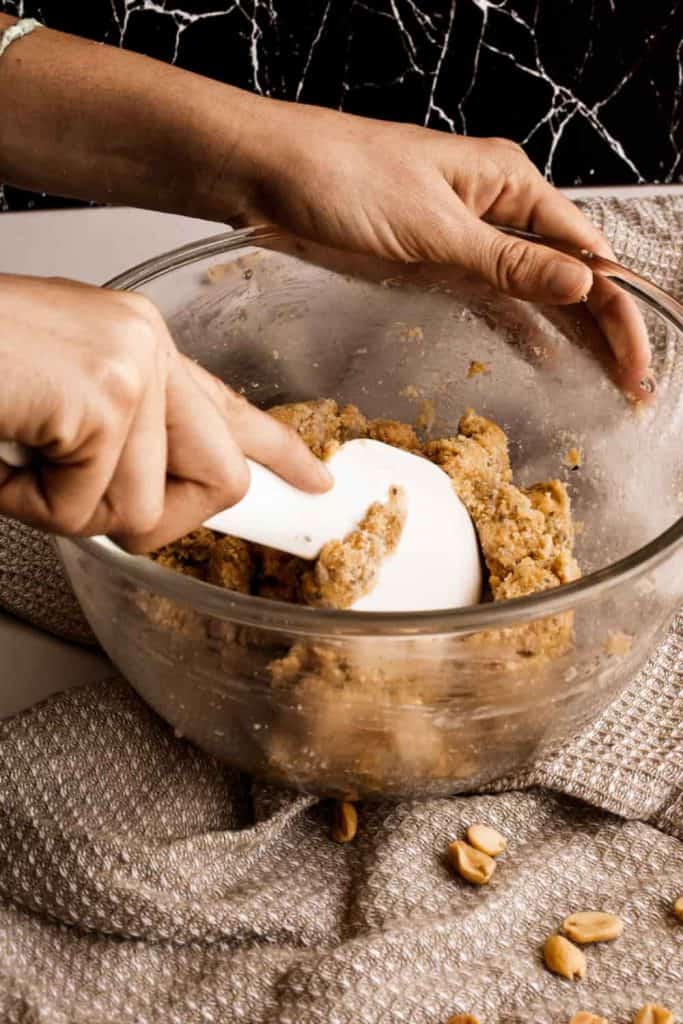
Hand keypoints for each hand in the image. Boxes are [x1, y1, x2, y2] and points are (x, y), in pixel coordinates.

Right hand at [0, 276, 329, 551]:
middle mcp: (146, 343)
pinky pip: (91, 507)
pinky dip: (32, 506)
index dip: (277, 451)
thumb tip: (153, 494)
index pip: (229, 407)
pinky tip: (3, 457)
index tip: (314, 480)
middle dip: (153, 520)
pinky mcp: (103, 397)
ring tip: (18, 459)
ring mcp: (130, 365)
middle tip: (81, 501)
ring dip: (67, 510)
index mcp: (137, 342)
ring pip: (145, 507)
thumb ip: (116, 440)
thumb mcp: (54, 403)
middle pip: (218, 479)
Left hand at [246, 104, 651, 398]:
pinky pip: (493, 297)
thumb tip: (580, 284)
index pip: (586, 254)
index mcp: (508, 185)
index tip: (633, 363)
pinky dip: (523, 326)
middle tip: (630, 383)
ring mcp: (465, 237)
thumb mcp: (433, 225)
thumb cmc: (343, 177)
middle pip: (569, 274)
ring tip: (604, 379)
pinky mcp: (433, 262)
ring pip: (536, 289)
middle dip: (604, 328)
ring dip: (570, 332)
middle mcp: (496, 209)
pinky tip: (546, 355)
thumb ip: (507, 261)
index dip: (616, 312)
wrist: (270, 174)